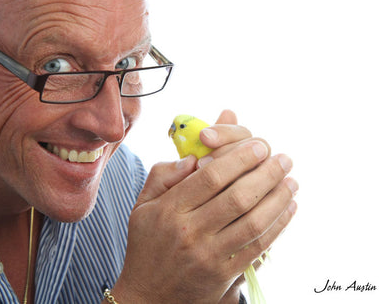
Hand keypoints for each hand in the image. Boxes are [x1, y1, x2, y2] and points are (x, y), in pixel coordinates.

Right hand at [113, 110, 297, 302]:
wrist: (148, 295)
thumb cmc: (147, 244)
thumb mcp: (142, 206)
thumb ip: (162, 175)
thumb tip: (193, 158)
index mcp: (169, 210)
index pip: (210, 178)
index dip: (239, 158)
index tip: (259, 146)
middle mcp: (189, 232)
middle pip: (237, 197)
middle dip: (267, 174)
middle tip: (284, 158)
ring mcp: (208, 255)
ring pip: (253, 222)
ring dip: (278, 199)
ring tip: (292, 181)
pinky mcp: (223, 275)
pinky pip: (257, 247)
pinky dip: (277, 226)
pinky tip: (288, 209)